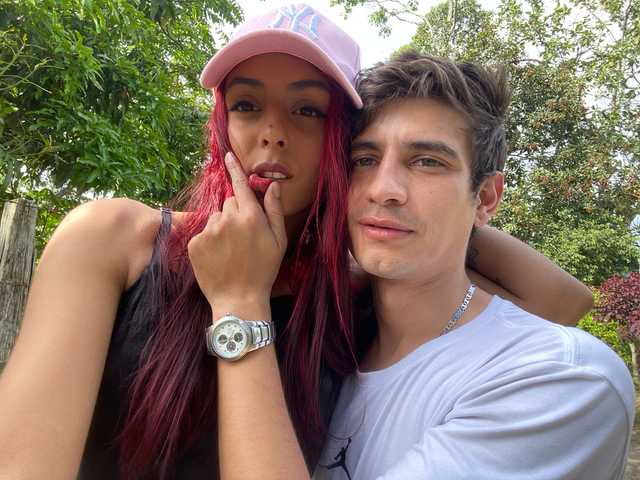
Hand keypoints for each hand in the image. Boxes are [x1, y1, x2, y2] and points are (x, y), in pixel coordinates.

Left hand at [188, 152, 287, 311]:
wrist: (238, 299)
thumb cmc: (263, 271)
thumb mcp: (278, 241)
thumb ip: (274, 210)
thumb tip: (273, 185)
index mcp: (250, 216)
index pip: (240, 185)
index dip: (235, 169)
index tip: (228, 156)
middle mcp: (227, 219)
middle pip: (229, 204)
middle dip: (235, 214)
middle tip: (243, 238)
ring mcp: (209, 231)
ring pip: (215, 219)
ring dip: (221, 228)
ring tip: (230, 251)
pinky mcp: (195, 243)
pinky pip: (203, 233)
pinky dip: (209, 242)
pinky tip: (218, 257)